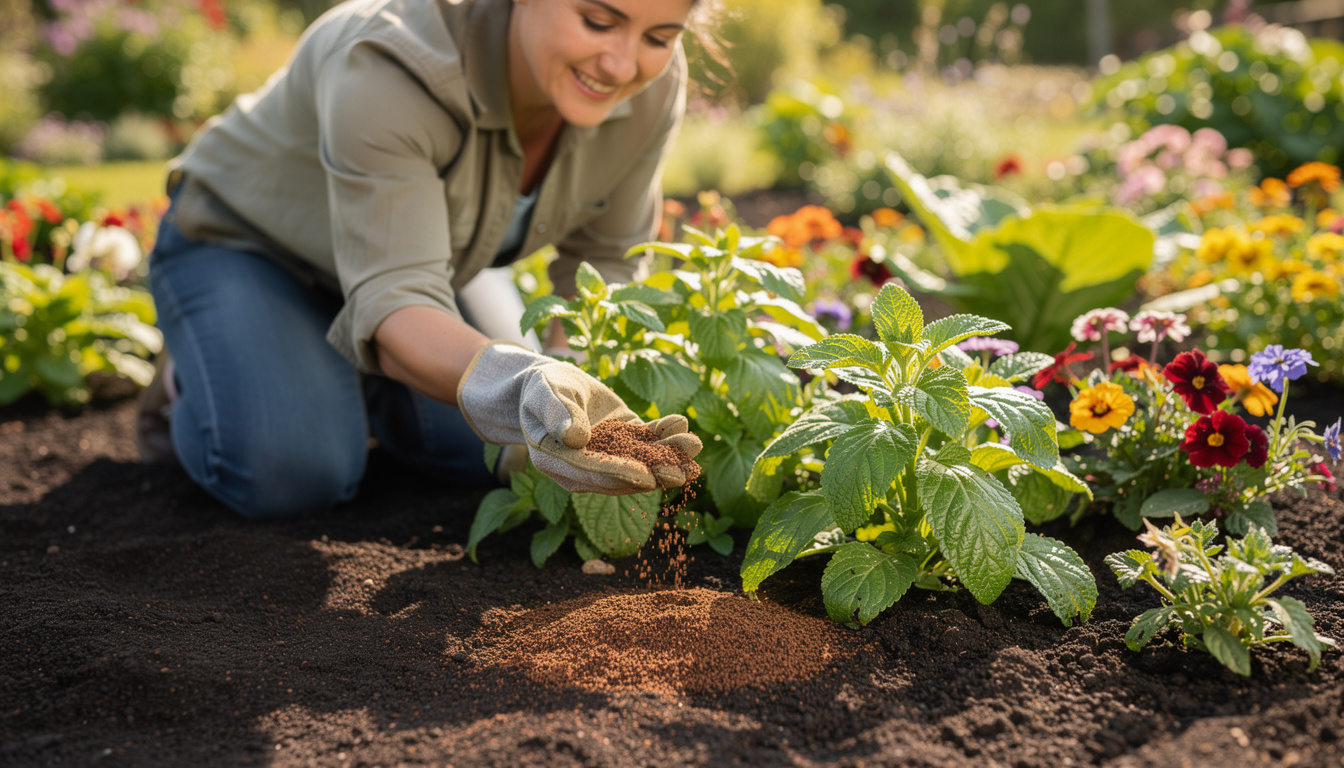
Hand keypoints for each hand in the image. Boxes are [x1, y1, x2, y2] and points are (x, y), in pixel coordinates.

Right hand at [457, 342, 701, 493]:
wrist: (550, 385)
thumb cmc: (541, 389)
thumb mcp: (545, 394)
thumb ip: (557, 413)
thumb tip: (574, 438)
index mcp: (558, 461)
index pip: (591, 472)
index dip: (620, 473)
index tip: (646, 476)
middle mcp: (584, 467)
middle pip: (622, 475)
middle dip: (656, 473)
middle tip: (684, 474)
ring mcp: (607, 456)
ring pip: (641, 461)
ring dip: (669, 456)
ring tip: (694, 447)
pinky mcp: (623, 442)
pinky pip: (646, 443)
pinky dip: (665, 436)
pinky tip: (682, 425)